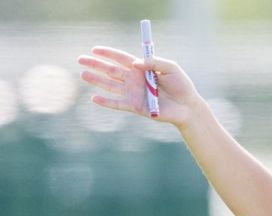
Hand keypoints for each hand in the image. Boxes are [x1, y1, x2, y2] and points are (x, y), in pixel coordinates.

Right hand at [77, 47, 201, 126]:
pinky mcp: (136, 107)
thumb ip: (154, 62)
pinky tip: (94, 98)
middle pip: (111, 70)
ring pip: (111, 86)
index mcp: (142, 68)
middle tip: (80, 59)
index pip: (121, 58)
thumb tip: (135, 63)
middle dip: (96, 65)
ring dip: (97, 80)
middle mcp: (135, 80)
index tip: (94, 49)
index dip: (107, 53)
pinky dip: (107, 102)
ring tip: (83, 75)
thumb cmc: (181, 85)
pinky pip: (118, 104)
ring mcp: (134, 93)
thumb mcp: (171, 67)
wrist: (188, 107)